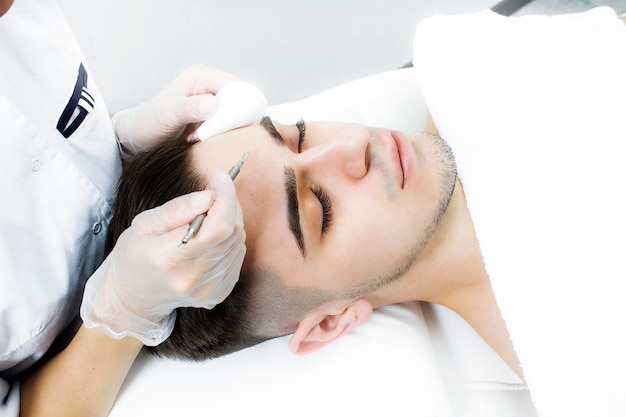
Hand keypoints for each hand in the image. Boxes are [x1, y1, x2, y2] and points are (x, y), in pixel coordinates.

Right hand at [80, 172, 244, 345]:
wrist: (134, 296)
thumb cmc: (136, 254)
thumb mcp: (144, 224)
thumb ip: (177, 209)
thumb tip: (209, 196)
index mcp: (169, 258)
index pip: (217, 227)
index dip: (225, 198)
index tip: (219, 179)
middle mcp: (193, 277)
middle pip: (232, 232)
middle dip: (228, 204)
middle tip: (213, 193)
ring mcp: (209, 289)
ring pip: (238, 242)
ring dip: (229, 221)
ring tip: (209, 216)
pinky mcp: (219, 292)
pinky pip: (237, 256)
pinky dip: (230, 241)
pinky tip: (211, 239)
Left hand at [112, 65, 236, 156]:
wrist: (139, 137)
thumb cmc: (149, 122)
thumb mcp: (168, 115)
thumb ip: (190, 108)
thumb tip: (213, 105)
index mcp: (200, 77)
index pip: (233, 86)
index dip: (237, 105)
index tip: (229, 126)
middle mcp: (210, 87)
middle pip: (238, 101)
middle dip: (230, 120)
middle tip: (210, 134)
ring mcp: (212, 103)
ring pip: (235, 116)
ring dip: (224, 130)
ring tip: (202, 138)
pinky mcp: (213, 118)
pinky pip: (228, 127)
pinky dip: (220, 136)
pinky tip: (203, 141)